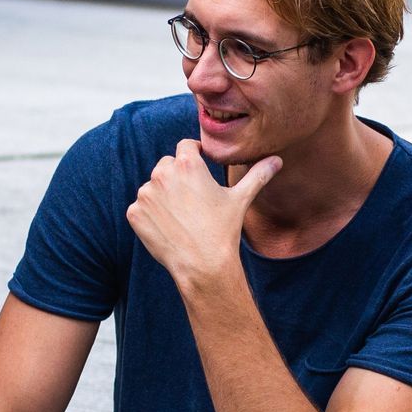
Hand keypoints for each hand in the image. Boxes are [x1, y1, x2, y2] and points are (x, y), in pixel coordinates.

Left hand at [126, 139, 280, 287]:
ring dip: (163, 196)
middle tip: (193, 199)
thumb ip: (257, 175)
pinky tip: (168, 227)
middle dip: (178, 177)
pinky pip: (141, 208)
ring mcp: (145, 194)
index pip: (186, 146)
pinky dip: (151, 215)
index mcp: (187, 164)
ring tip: (183, 217)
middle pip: (167, 165)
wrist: (202, 265)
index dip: (194, 155)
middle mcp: (162, 174)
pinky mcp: (134, 213)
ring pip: (153, 187)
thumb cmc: (223, 230)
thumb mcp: (240, 199)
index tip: (200, 167)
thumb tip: (277, 160)